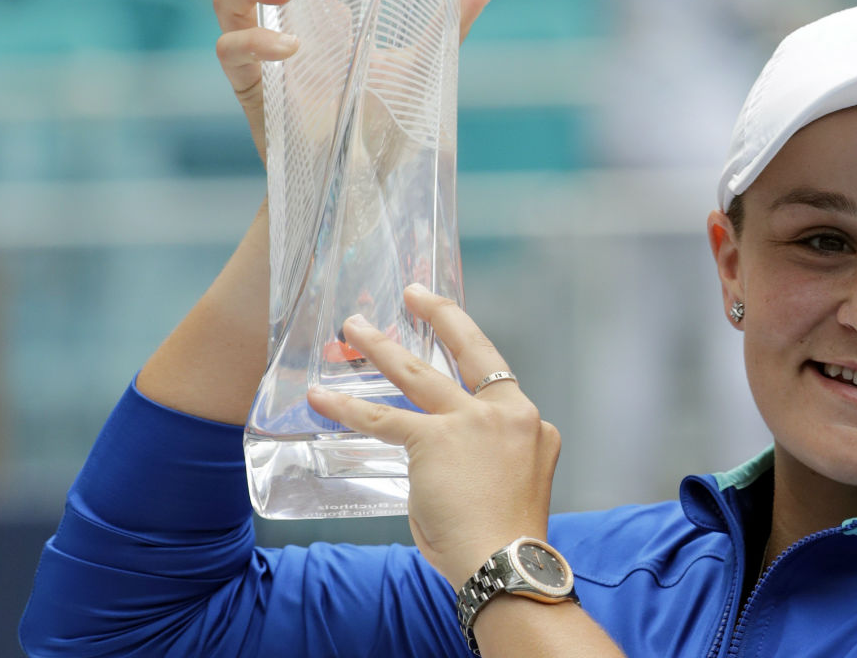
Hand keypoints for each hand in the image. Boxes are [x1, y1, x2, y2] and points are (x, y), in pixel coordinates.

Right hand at [213, 0, 491, 162]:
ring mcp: (265, 58)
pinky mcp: (253, 90)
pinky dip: (254, 41)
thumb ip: (444, 29)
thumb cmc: (385, 127)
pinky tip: (290, 49)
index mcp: (324, 17)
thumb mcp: (418, 73)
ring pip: (228, 0)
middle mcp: (288, 28)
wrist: (364, 187)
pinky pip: (231, 51)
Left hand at [307, 285, 560, 588]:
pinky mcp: (435, 439)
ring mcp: (473, 422)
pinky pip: (383, 418)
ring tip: (355, 328)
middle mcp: (510, 413)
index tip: (455, 332)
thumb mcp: (513, 487)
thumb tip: (444, 464)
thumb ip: (484, 460)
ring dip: (382, 348)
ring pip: (419, 373)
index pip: (499, 381)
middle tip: (416, 294)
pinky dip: (348, 408)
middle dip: (441, 316)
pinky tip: (322, 397)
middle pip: (471, 351)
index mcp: (534, 425)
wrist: (507, 562)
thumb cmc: (505, 540)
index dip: (471, 354)